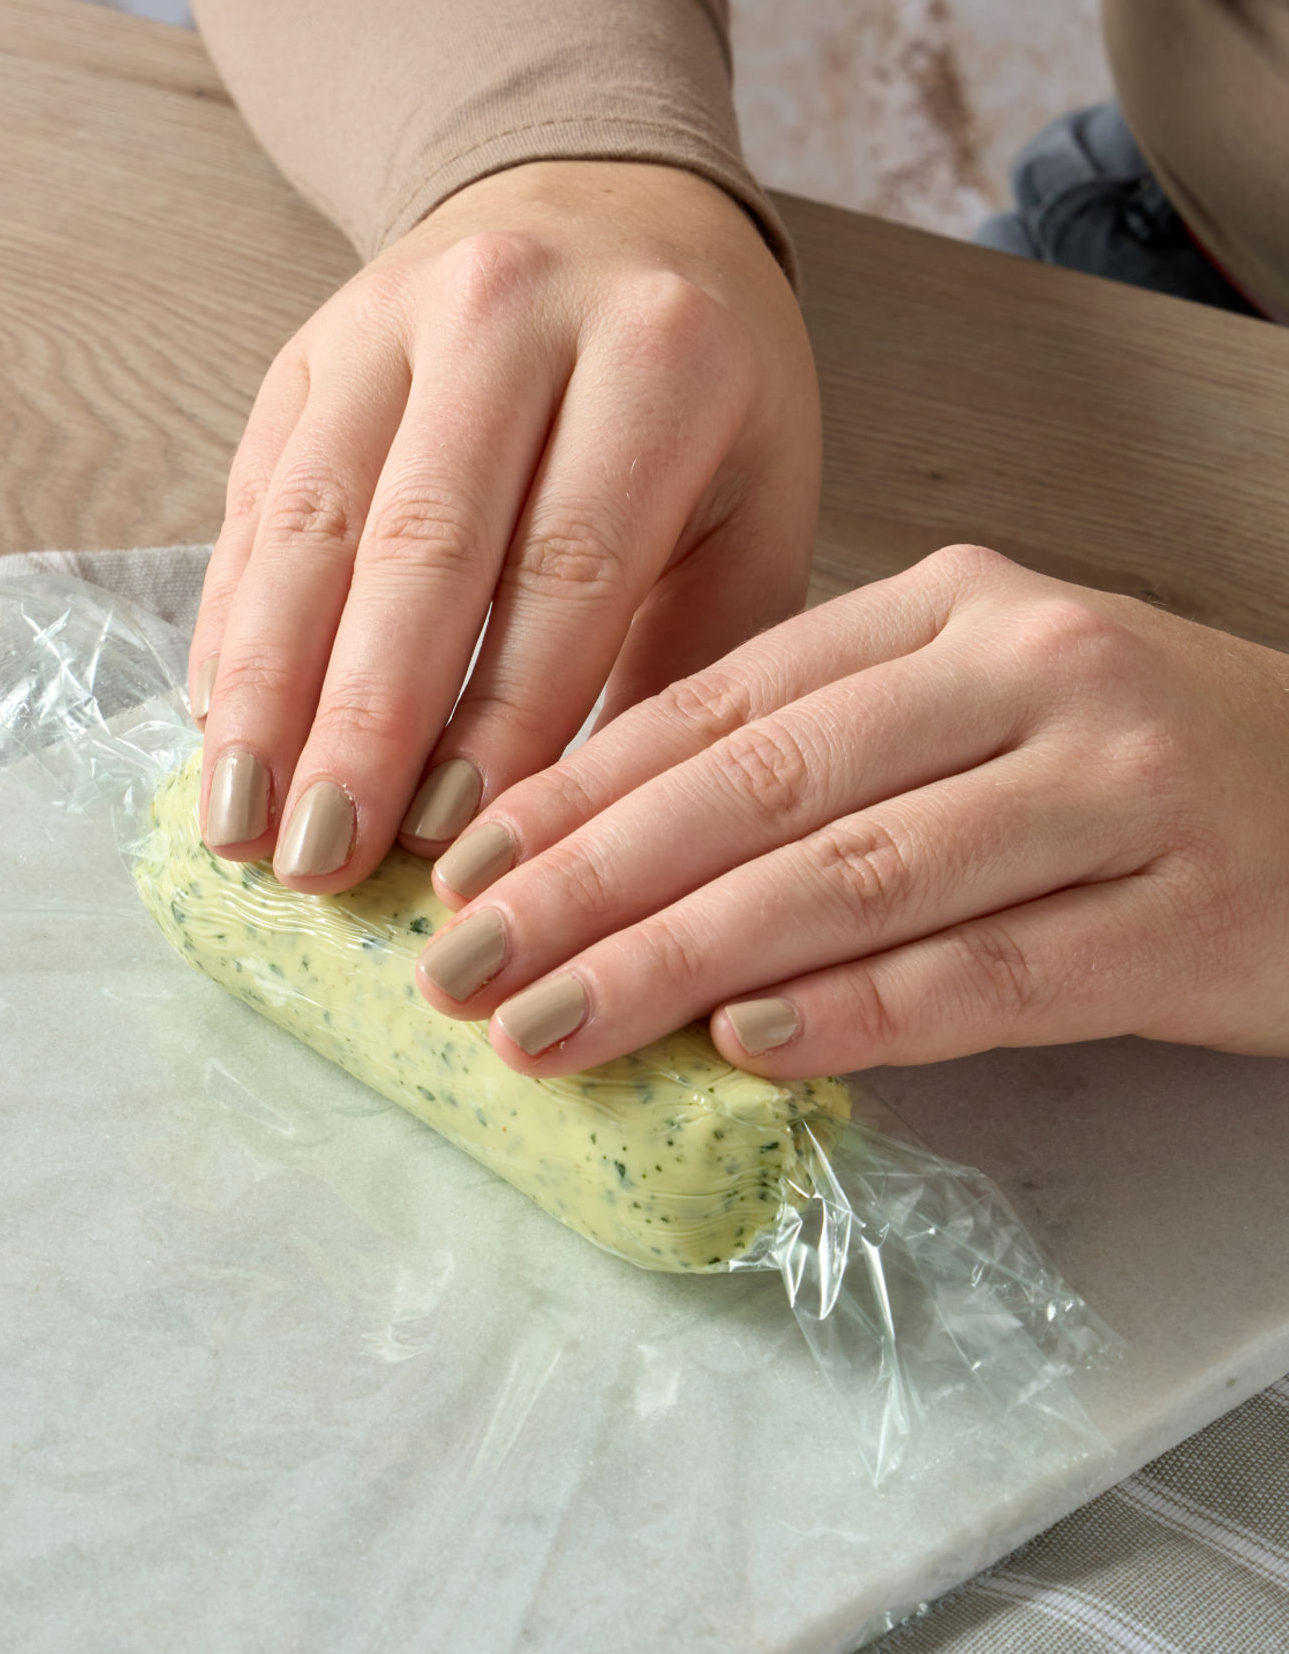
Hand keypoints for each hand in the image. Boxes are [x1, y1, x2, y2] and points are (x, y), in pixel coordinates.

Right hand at [189, 159, 819, 891]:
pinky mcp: (303, 350)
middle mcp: (510, 312)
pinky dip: (231, 624)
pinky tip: (218, 727)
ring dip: (265, 689)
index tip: (449, 842)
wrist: (603, 204)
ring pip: (311, 523)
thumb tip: (576, 837)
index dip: (501, 714)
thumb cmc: (699, 398)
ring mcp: (387, 317)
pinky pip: (254, 500)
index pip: (569, 566)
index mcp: (659, 355)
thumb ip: (688, 657)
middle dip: (361, 722)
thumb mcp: (753, 506)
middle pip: (420, 545)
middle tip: (320, 859)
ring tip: (240, 823)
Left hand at [412, 545, 1288, 1076]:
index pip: (723, 704)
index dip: (578, 793)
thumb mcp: (966, 707)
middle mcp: (1029, 671)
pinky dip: (856, 1010)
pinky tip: (740, 1045)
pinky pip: (989, 973)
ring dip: (682, 962)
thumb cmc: (1123, 762)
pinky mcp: (1192, 914)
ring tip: (552, 1024)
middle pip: (765, 789)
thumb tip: (603, 854)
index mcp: (947, 608)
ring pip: (855, 879)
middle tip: (463, 965)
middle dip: (592, 887)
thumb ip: (812, 754)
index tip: (463, 870)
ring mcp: (1118, 787)